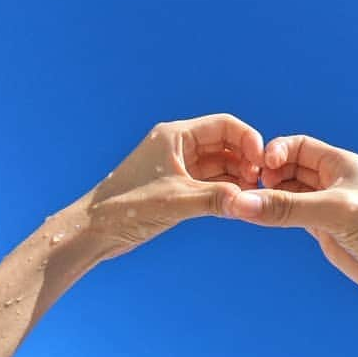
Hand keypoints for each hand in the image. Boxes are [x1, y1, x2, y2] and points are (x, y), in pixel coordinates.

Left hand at [81, 114, 262, 259]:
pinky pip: (210, 182)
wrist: (95, 230)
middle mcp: (178, 146)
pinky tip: (237, 203)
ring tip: (251, 196)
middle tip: (260, 184)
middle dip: (246, 160)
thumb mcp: (176, 201)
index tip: (262, 164)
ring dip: (237, 177)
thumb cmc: (127, 208)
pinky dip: (225, 190)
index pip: (224, 126)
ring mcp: (178, 166)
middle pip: (225, 143)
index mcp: (175, 136)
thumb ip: (215, 199)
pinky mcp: (176, 186)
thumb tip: (250, 202)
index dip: (249, 140)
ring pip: (219, 164)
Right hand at [222, 135, 357, 300]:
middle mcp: (334, 181)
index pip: (297, 146)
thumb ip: (287, 208)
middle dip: (267, 176)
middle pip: (289, 168)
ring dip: (269, 198)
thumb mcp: (333, 212)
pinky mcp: (326, 231)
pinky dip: (276, 217)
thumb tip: (242, 203)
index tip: (259, 170)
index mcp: (342, 164)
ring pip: (289, 194)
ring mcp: (328, 207)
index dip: (275, 153)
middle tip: (247, 191)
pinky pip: (294, 217)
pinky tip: (261, 221)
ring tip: (248, 208)